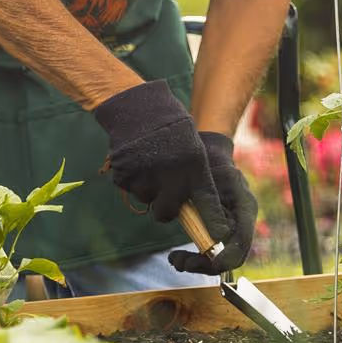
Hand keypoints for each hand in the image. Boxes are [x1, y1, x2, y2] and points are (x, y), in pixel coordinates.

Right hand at [93, 80, 216, 223]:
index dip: (212, 222)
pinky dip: (132, 179)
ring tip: (149, 162)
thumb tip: (194, 206)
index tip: (217, 234)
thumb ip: (194, 177)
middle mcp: (171, 176)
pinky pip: (129, 189)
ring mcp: (145, 177)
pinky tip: (136, 159)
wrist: (138, 108)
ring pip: (146, 199)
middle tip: (163, 193)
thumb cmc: (171, 127)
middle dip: (165, 208)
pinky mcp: (124, 176)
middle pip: (167, 212)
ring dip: (147, 188)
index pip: (206, 202)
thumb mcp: (193, 148)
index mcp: (193, 167)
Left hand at [171, 132, 257, 275]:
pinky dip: (191, 258)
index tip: (202, 264)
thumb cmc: (206, 158)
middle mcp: (241, 220)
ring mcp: (228, 227)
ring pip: (217, 258)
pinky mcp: (214, 230)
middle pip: (230, 256)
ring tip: (174, 259)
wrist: (203, 152)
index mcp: (245, 206)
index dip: (225, 259)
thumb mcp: (207, 175)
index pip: (242, 243)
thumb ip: (208, 202)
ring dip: (195, 264)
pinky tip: (175, 256)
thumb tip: (217, 234)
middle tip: (178, 261)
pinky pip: (206, 252)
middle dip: (204, 265)